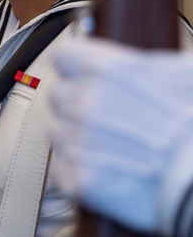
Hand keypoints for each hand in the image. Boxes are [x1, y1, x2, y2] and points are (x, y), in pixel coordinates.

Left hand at [48, 37, 192, 236]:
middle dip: (77, 105)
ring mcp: (76, 141)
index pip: (64, 57)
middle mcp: (82, 101)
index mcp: (104, 69)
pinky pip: (60, 169)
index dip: (76, 69)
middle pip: (58, 96)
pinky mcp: (77, 178)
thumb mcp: (179, 74)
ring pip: (56, 133)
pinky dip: (77, 171)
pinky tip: (106, 171)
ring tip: (111, 148)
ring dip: (76, 139)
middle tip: (108, 120)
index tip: (85, 78)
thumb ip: (141, 66)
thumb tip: (133, 66)